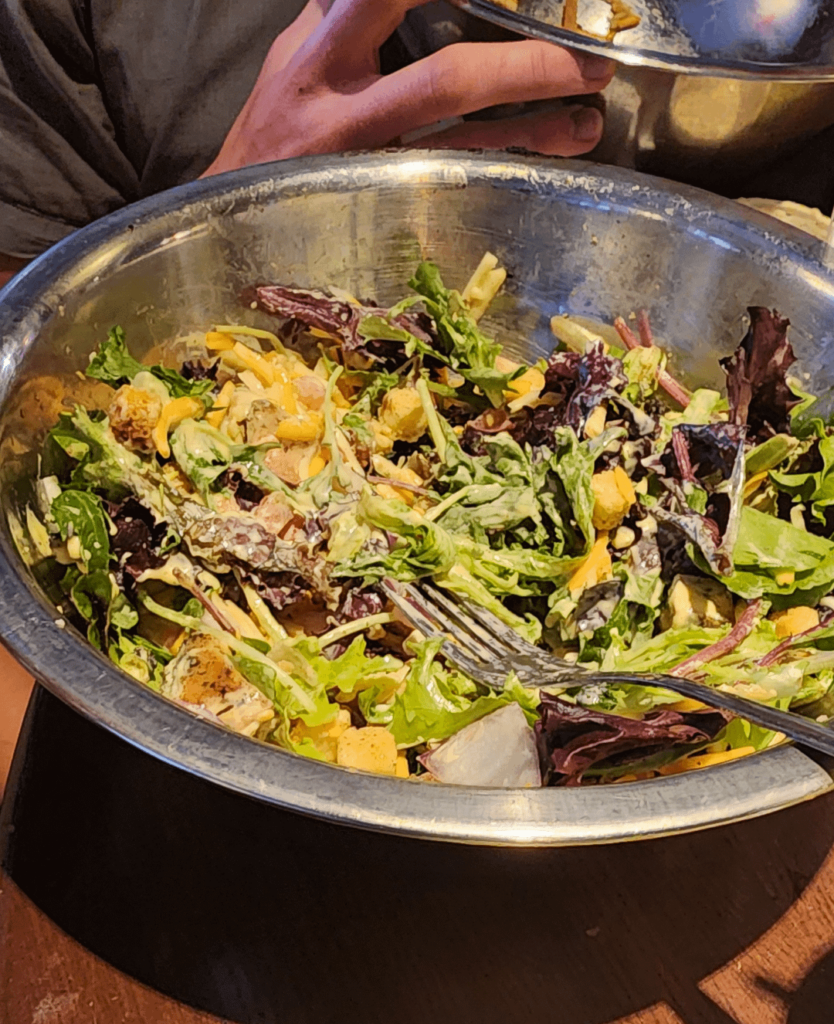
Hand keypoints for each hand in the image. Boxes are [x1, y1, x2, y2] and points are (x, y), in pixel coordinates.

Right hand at [204, 0, 613, 175]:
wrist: (229, 221)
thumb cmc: (268, 131)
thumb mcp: (291, 57)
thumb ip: (339, 11)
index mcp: (317, 55)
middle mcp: (344, 110)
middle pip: (445, 81)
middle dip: (522, 67)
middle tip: (586, 56)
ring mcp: (369, 166)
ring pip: (462, 146)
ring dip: (531, 131)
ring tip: (588, 120)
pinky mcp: (385, 204)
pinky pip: (454, 184)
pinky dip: (505, 166)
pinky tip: (551, 154)